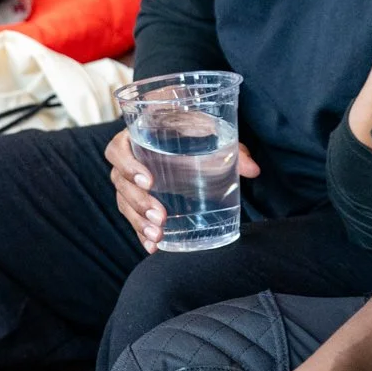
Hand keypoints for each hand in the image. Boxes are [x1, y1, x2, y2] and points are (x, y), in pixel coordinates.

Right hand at [105, 127, 258, 252]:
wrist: (179, 126)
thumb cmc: (190, 124)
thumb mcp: (207, 128)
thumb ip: (230, 146)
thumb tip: (253, 170)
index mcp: (135, 134)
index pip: (118, 150)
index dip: (129, 165)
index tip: (150, 181)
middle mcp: (127, 158)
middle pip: (121, 183)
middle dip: (139, 203)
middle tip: (161, 217)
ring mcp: (129, 180)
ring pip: (124, 202)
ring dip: (138, 221)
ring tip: (157, 236)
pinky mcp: (136, 196)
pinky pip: (131, 216)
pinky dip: (140, 232)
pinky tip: (152, 247)